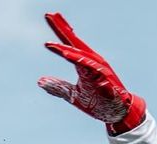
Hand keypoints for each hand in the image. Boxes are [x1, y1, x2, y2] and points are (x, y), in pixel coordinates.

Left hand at [37, 12, 145, 133]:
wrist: (116, 113)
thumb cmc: (96, 102)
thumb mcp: (73, 95)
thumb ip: (58, 86)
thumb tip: (40, 81)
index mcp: (85, 64)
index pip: (70, 45)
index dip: (60, 30)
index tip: (49, 16)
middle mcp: (93, 64)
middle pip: (76, 45)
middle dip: (63, 31)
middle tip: (50, 15)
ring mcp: (101, 74)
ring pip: (86, 60)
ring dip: (74, 54)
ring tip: (61, 51)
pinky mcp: (108, 87)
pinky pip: (100, 79)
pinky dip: (91, 72)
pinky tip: (79, 65)